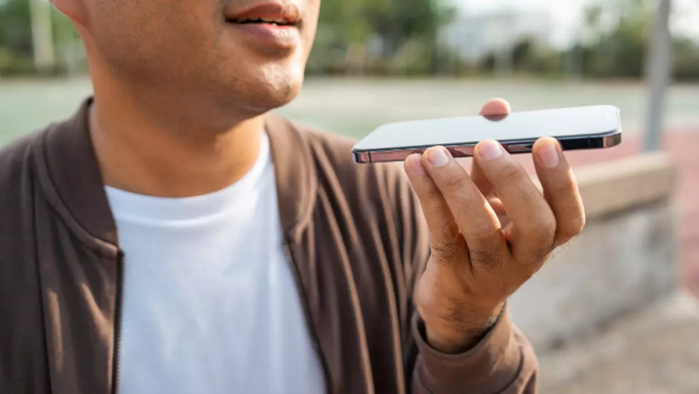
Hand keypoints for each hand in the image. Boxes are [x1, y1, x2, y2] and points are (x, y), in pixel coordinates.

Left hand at [404, 98, 585, 353]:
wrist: (457, 300)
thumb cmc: (480, 237)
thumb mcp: (491, 201)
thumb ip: (493, 158)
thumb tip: (496, 108)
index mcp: (545, 240)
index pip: (570, 218)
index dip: (561, 181)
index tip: (546, 142)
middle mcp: (525, 259)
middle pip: (535, 225)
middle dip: (513, 181)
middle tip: (487, 145)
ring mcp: (489, 271)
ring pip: (480, 230)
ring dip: (456, 185)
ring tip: (434, 152)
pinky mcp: (452, 274)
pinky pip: (442, 232)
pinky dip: (427, 196)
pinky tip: (414, 166)